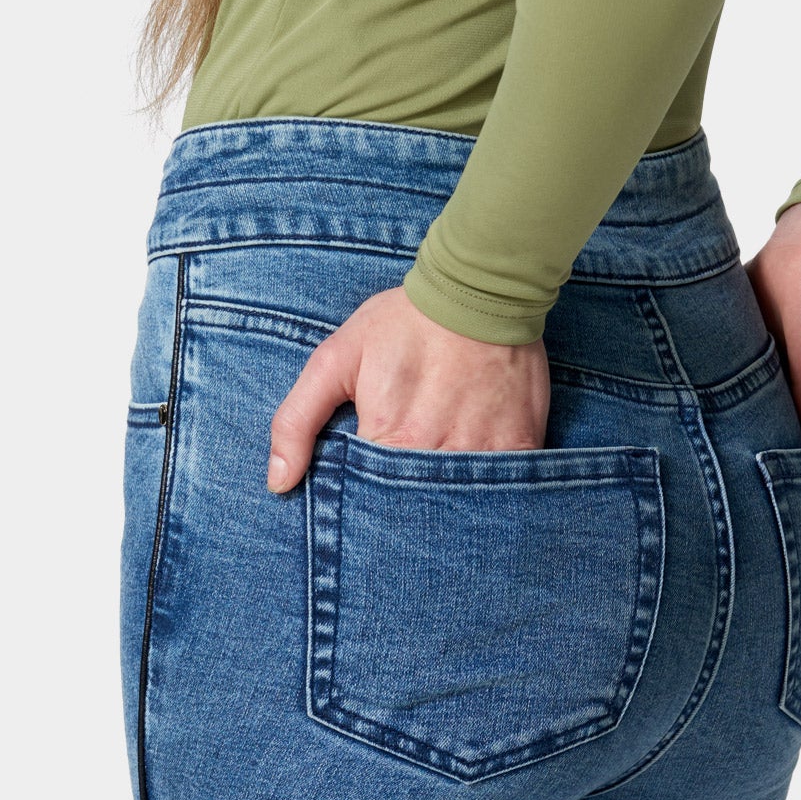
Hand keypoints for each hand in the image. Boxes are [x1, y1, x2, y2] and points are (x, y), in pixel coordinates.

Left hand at [267, 287, 550, 491]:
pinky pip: (503, 489)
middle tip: (403, 486)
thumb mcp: (336, 358)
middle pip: (414, 510)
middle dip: (404, 509)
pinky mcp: (522, 445)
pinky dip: (488, 490)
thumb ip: (296, 420)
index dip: (363, 502)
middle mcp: (438, 454)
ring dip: (444, 502)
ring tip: (435, 476)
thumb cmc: (404, 322)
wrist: (480, 289)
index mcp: (390, 439)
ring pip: (457, 504)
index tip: (365, 488)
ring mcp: (485, 452)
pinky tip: (473, 472)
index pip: (367, 502)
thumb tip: (279, 482)